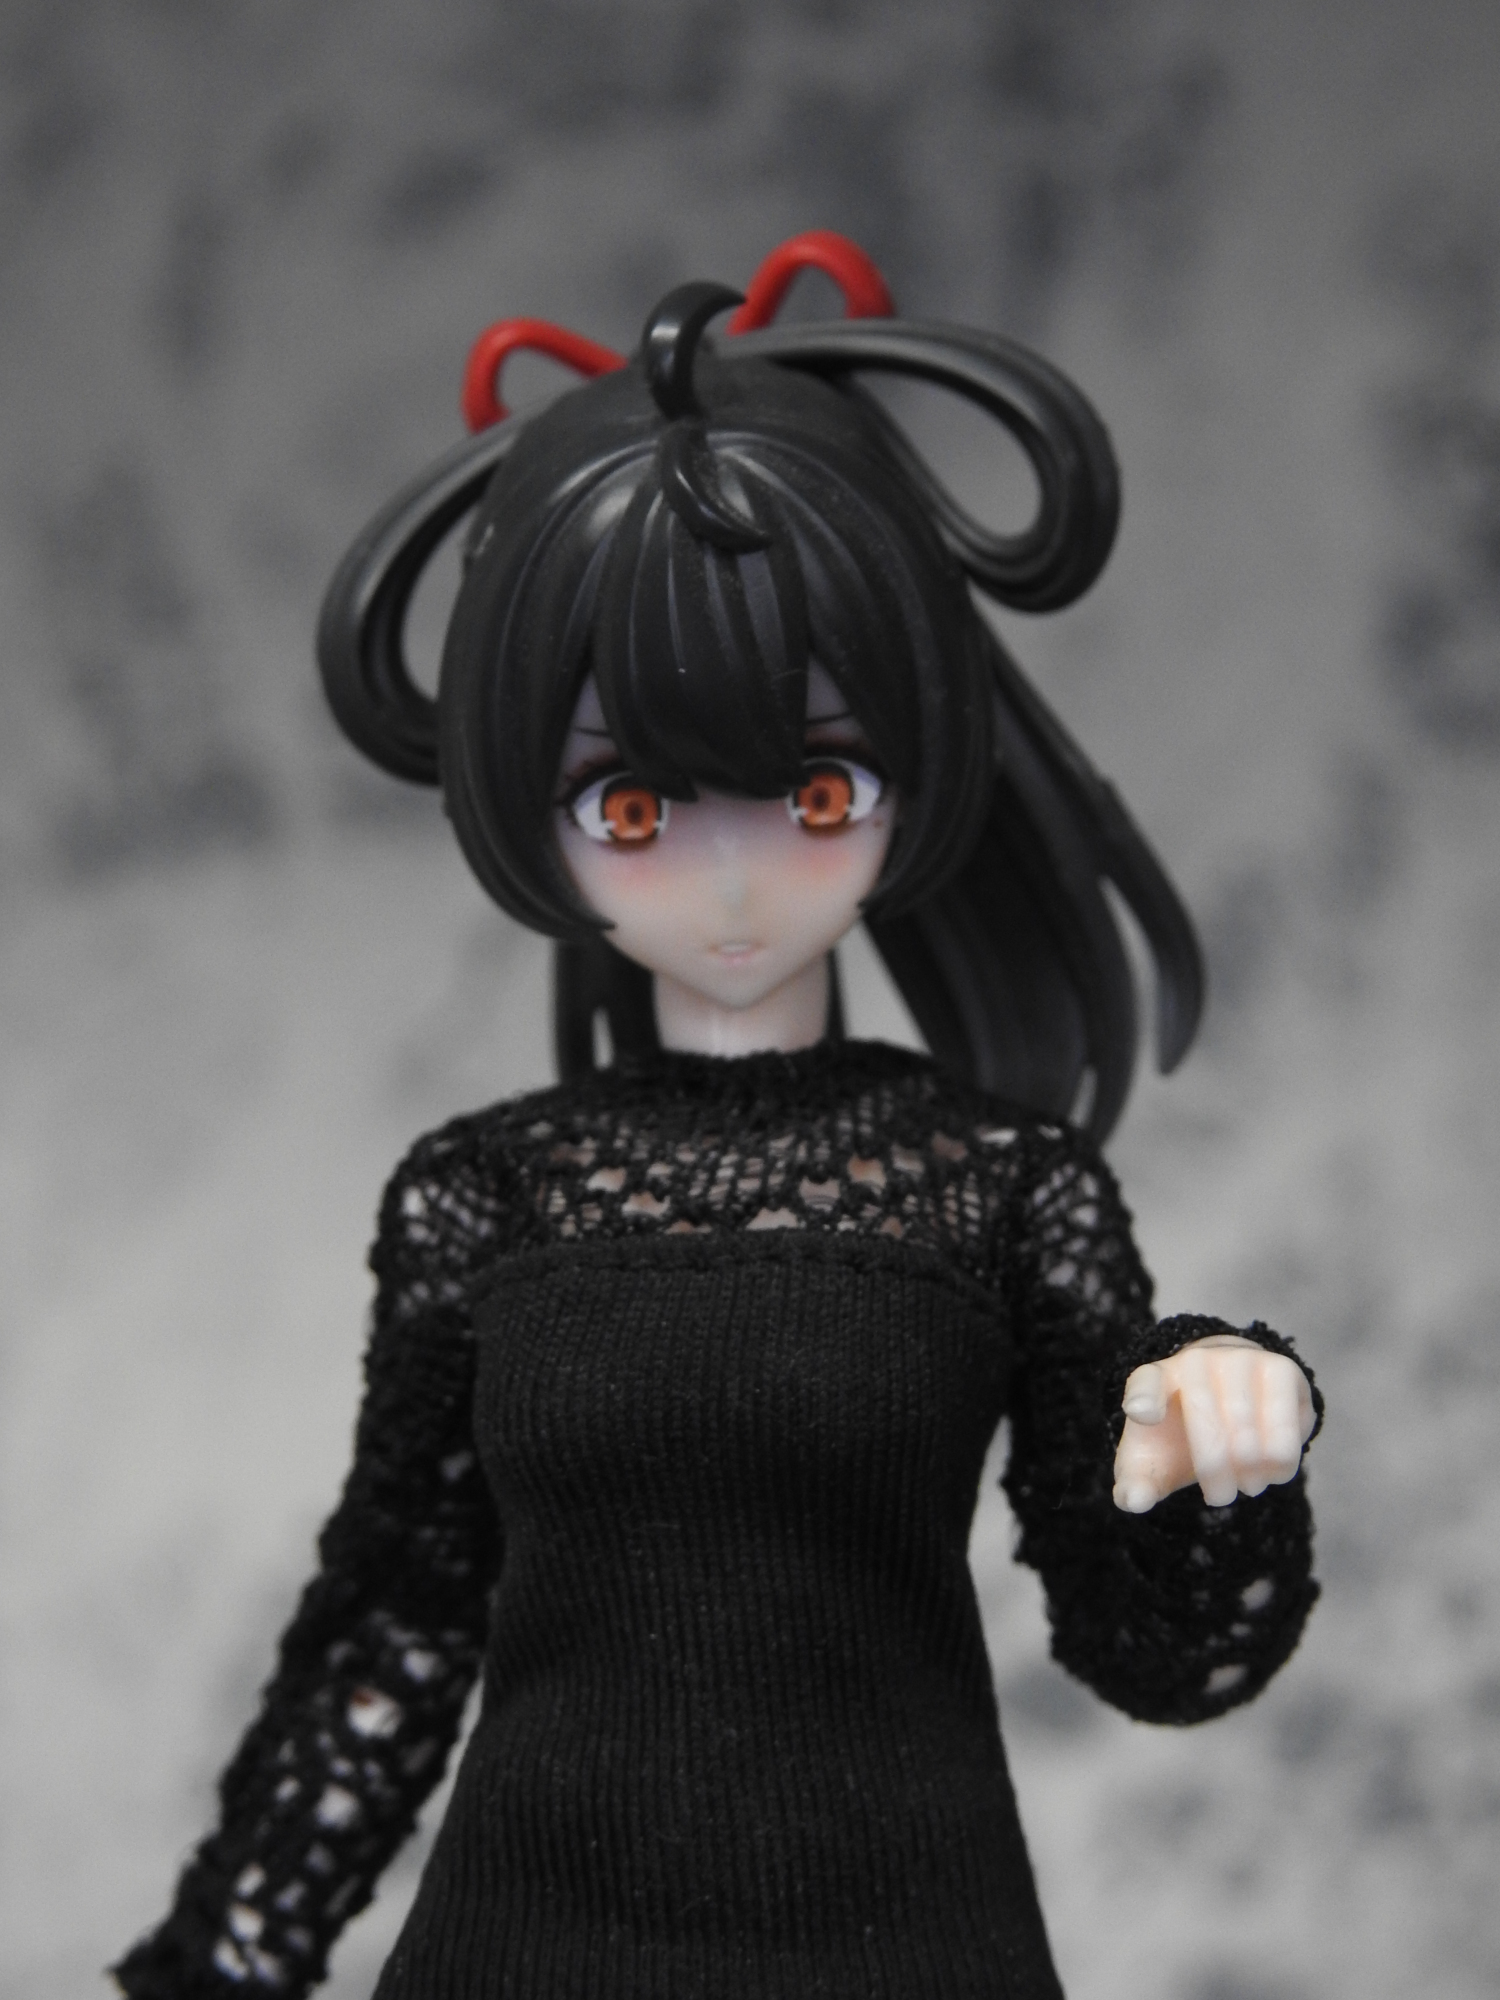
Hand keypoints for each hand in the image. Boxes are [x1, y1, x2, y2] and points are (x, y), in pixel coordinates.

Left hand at [1113, 1336, 1315, 1512]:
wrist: (1232, 1402)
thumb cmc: (1185, 1435)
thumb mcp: (1156, 1460)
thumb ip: (1138, 1482)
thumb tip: (1134, 1501)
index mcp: (1153, 1379)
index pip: (1145, 1385)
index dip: (1143, 1400)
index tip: (1143, 1415)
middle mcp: (1195, 1360)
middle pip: (1207, 1429)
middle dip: (1216, 1475)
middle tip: (1219, 1496)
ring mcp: (1239, 1359)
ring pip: (1249, 1435)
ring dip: (1250, 1475)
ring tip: (1247, 1484)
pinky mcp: (1281, 1368)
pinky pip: (1285, 1431)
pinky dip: (1280, 1463)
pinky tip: (1273, 1470)